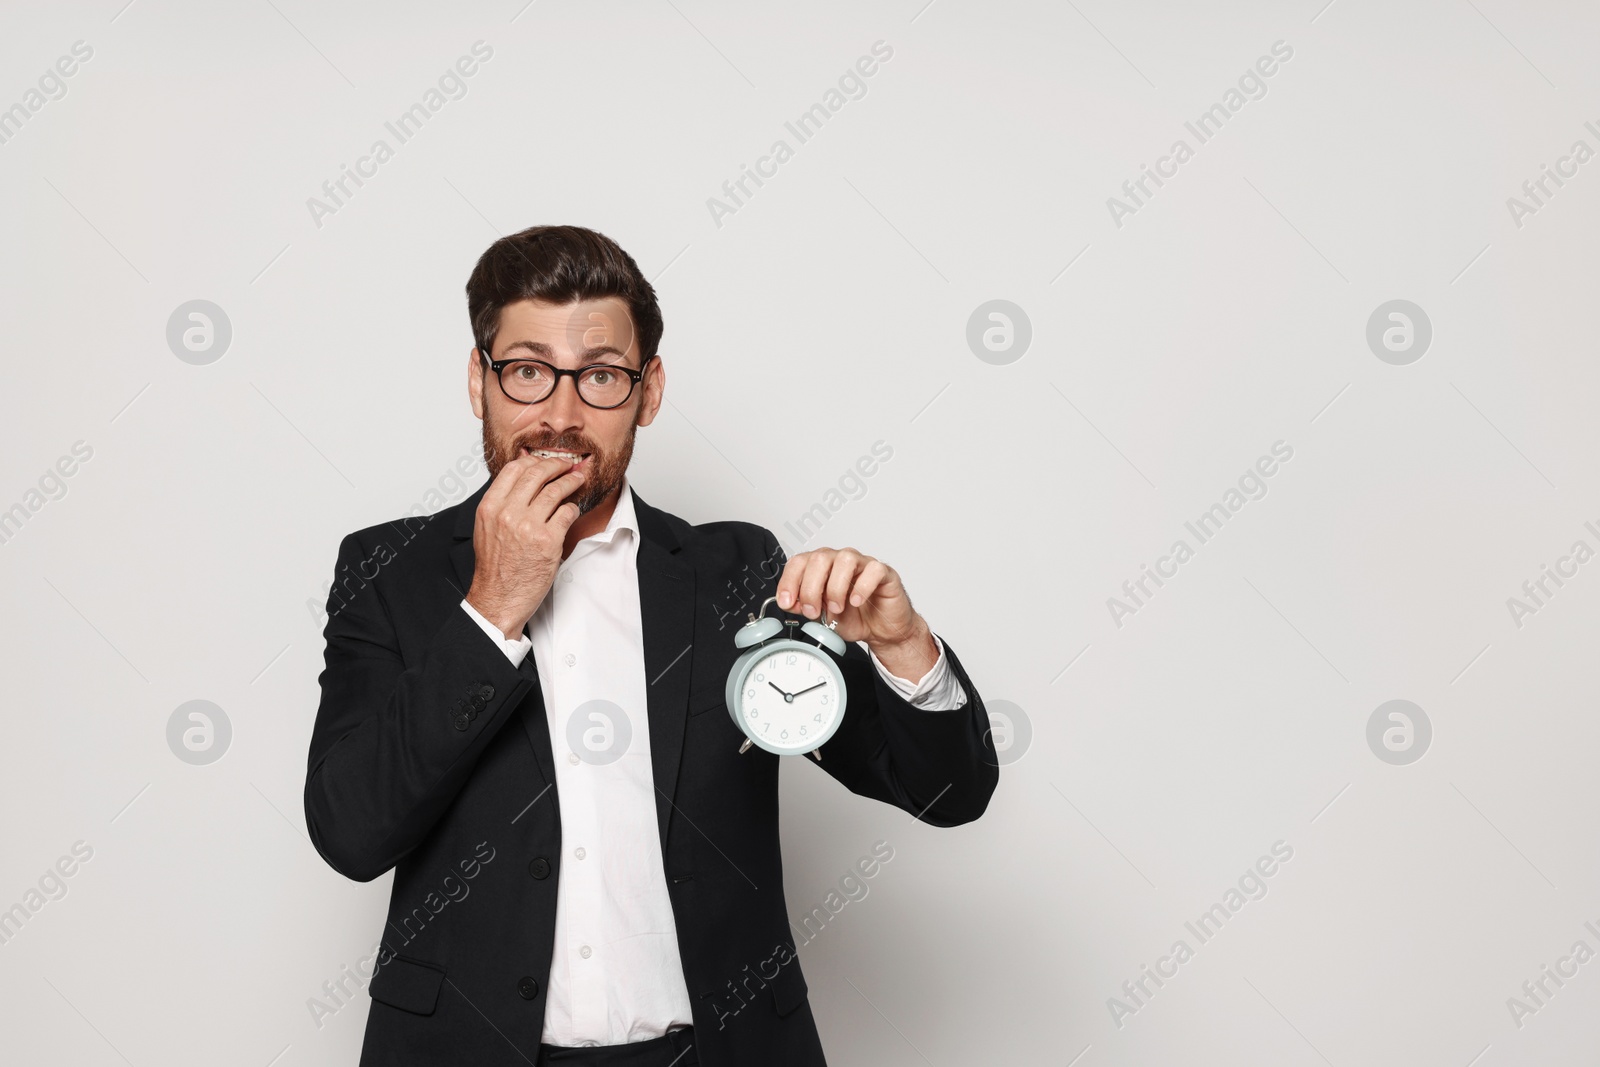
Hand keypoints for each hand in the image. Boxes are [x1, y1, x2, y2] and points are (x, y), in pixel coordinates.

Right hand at [465, 455, 587, 639]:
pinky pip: (567, 513)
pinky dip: (573, 508)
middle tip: (567, 465)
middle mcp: (507, 513)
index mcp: (490, 507)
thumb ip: (501, 504)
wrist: (498, 599)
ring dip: (571, 482)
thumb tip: (524, 482)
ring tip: (578, 480)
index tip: (545, 462)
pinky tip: (573, 510)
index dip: (533, 460)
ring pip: (556, 490)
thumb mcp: (487, 529)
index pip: (514, 468)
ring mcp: (528, 526)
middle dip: (557, 465)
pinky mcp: (548, 541)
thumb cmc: (495, 568)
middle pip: (537, 473)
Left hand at [776, 547, 936, 679]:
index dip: (789, 581)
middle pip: (819, 558)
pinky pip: (873, 569)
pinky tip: (856, 602)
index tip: (787, 602)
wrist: (880, 630)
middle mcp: (839, 561)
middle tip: (814, 611)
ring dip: (835, 588)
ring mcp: (862, 564)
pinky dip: (862, 587)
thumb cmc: (853, 617)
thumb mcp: (821, 616)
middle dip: (811, 588)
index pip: (799, 562)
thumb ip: (803, 606)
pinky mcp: (883, 573)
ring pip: (845, 559)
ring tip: (837, 608)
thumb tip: (788, 601)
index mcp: (821, 567)